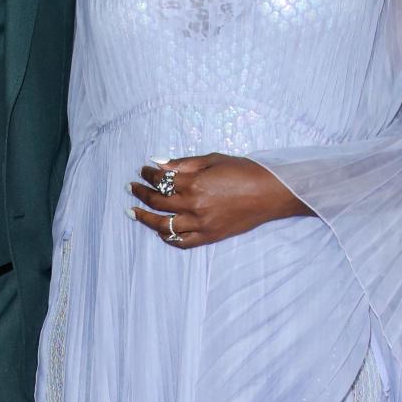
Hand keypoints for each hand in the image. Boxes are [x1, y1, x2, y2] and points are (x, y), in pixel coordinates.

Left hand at [127, 153, 311, 249]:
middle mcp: (194, 206)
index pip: (161, 180)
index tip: (143, 171)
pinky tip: (159, 231)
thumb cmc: (244, 171)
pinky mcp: (209, 236)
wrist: (270, 194)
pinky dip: (167, 236)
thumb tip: (158, 163)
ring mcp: (201, 224)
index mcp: (195, 184)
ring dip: (145, 218)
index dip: (148, 175)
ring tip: (133, 212)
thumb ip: (184, 164)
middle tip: (131, 188)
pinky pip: (181, 241)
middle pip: (157, 202)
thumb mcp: (212, 160)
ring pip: (163, 225)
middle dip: (141, 193)